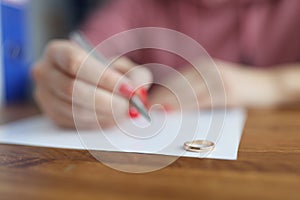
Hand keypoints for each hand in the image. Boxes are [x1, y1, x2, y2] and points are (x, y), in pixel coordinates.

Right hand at [32, 40, 152, 128]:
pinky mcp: (52, 115)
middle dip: (105, 101)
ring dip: (102, 114)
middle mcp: (45, 72)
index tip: (127, 89)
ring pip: (72, 109)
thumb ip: (135, 76)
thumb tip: (137, 93)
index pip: (76, 62)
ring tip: (123, 113)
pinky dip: (97, 123)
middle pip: (71, 89)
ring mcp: (45, 96)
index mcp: (58, 51)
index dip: (103, 78)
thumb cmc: (107, 72)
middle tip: (128, 107)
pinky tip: (112, 119)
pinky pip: (74, 123)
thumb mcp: (124, 66)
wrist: (92, 82)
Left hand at [149, 59, 282, 109]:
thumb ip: (195, 89)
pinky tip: (177, 113)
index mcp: (202, 66)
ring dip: (170, 103)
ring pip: (188, 93)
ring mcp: (218, 80)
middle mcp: (208, 70)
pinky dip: (188, 107)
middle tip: (147, 109)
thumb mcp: (213, 82)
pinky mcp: (228, 93)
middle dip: (161, 98)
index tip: (146, 102)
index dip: (159, 91)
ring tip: (157, 113)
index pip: (175, 80)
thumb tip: (171, 104)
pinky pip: (203, 101)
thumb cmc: (235, 86)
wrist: (266, 84)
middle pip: (178, 85)